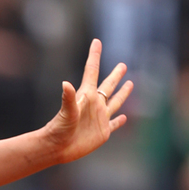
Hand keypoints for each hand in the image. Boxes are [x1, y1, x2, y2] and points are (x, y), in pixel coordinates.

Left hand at [46, 39, 132, 163]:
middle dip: (115, 75)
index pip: (92, 71)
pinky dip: (120, 120)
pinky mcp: (103, 131)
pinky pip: (114, 123)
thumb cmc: (59, 129)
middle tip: (122, 64)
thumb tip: (65, 83)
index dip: (94, 56)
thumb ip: (68, 98)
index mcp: (86, 96)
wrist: (58, 147)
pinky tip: (124, 116)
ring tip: (129, 83)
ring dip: (122, 93)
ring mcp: (99, 118)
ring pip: (114, 102)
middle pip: (108, 86)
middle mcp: (94, 105)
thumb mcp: (66, 112)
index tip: (96, 42)